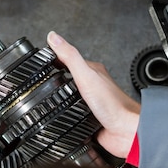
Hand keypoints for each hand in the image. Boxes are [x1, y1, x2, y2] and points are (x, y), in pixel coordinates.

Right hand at [47, 31, 139, 157]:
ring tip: (48, 95)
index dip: (56, 58)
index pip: (70, 59)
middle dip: (57, 79)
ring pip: (72, 98)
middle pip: (71, 79)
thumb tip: (54, 37)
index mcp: (93, 72)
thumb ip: (70, 56)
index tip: (42, 57)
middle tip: (43, 76)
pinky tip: (62, 116)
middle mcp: (93, 86)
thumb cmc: (113, 104)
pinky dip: (67, 116)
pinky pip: (75, 116)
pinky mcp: (90, 120)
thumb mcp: (86, 75)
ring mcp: (91, 103)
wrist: (125, 131)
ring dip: (61, 98)